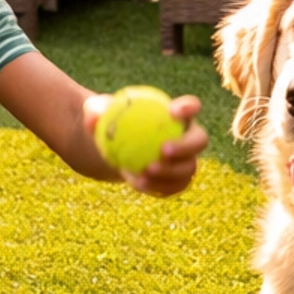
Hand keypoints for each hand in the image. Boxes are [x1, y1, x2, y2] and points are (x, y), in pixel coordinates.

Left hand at [83, 93, 207, 195]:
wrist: (116, 149)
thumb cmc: (112, 123)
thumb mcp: (99, 113)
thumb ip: (96, 112)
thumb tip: (93, 119)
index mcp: (178, 115)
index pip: (191, 107)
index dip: (189, 108)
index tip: (173, 111)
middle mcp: (189, 137)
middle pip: (199, 141)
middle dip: (186, 146)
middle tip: (164, 150)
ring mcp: (186, 161)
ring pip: (188, 169)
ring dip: (170, 172)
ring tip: (146, 172)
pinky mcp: (178, 181)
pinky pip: (173, 187)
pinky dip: (157, 186)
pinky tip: (138, 184)